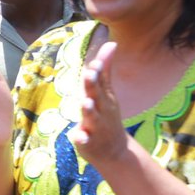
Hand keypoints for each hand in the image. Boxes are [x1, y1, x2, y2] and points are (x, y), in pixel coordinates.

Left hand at [69, 43, 130, 165]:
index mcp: (104, 97)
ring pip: (91, 117)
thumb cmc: (107, 115)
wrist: (116, 151)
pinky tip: (78, 136)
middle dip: (93, 85)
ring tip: (86, 102)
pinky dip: (82, 138)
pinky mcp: (88, 142)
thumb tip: (111, 43)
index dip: (98, 72)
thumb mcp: (107, 92)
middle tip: (90, 73)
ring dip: (89, 109)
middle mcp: (101, 109)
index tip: (95, 62)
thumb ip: (106, 69)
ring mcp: (95, 126)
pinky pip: (84, 140)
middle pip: (96, 95)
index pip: (101, 81)